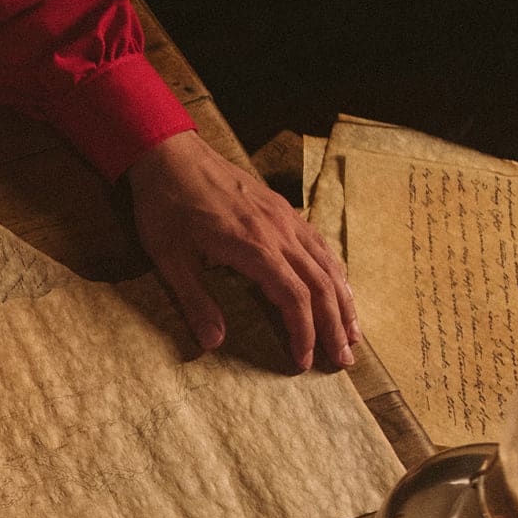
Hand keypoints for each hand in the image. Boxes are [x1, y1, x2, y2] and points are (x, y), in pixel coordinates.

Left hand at [126, 130, 359, 370]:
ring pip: (327, 263)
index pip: (293, 297)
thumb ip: (194, 301)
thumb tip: (213, 343)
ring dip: (343, 300)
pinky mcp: (282, 209)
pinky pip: (318, 244)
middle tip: (344, 361)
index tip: (304, 362)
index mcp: (253, 247)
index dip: (303, 332)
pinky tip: (338, 289)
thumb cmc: (165, 207)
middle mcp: (279, 231)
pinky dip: (334, 272)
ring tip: (353, 333)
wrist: (170, 155)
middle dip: (335, 325)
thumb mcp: (169, 258)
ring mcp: (285, 218)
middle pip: (321, 284)